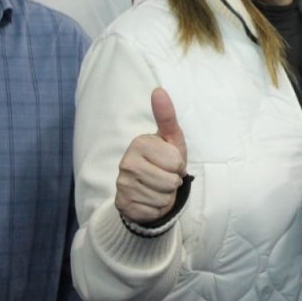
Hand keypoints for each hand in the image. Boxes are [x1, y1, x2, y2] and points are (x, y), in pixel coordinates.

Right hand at [115, 88, 188, 223]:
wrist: (150, 190)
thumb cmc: (165, 161)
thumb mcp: (172, 139)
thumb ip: (167, 116)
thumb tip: (158, 90)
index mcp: (139, 143)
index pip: (175, 161)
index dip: (179, 165)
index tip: (170, 162)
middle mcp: (126, 162)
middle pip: (170, 181)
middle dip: (174, 182)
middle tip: (164, 176)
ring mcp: (122, 184)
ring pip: (162, 197)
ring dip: (166, 195)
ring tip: (158, 187)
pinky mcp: (123, 204)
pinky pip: (153, 210)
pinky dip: (157, 207)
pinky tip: (150, 199)